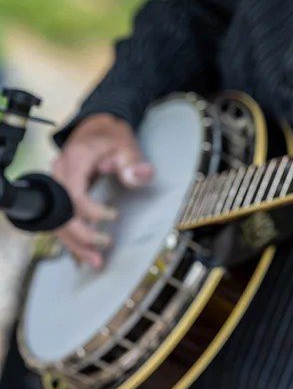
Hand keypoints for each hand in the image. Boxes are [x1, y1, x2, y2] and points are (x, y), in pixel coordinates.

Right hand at [52, 113, 152, 268]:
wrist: (98, 126)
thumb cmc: (112, 136)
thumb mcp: (128, 145)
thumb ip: (134, 163)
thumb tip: (139, 176)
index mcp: (75, 161)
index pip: (74, 194)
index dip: (91, 211)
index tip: (113, 217)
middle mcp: (60, 173)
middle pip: (61, 213)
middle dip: (80, 236)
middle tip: (101, 252)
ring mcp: (57, 184)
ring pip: (58, 220)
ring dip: (75, 243)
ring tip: (94, 262)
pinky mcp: (61, 193)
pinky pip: (62, 219)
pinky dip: (73, 237)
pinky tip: (84, 254)